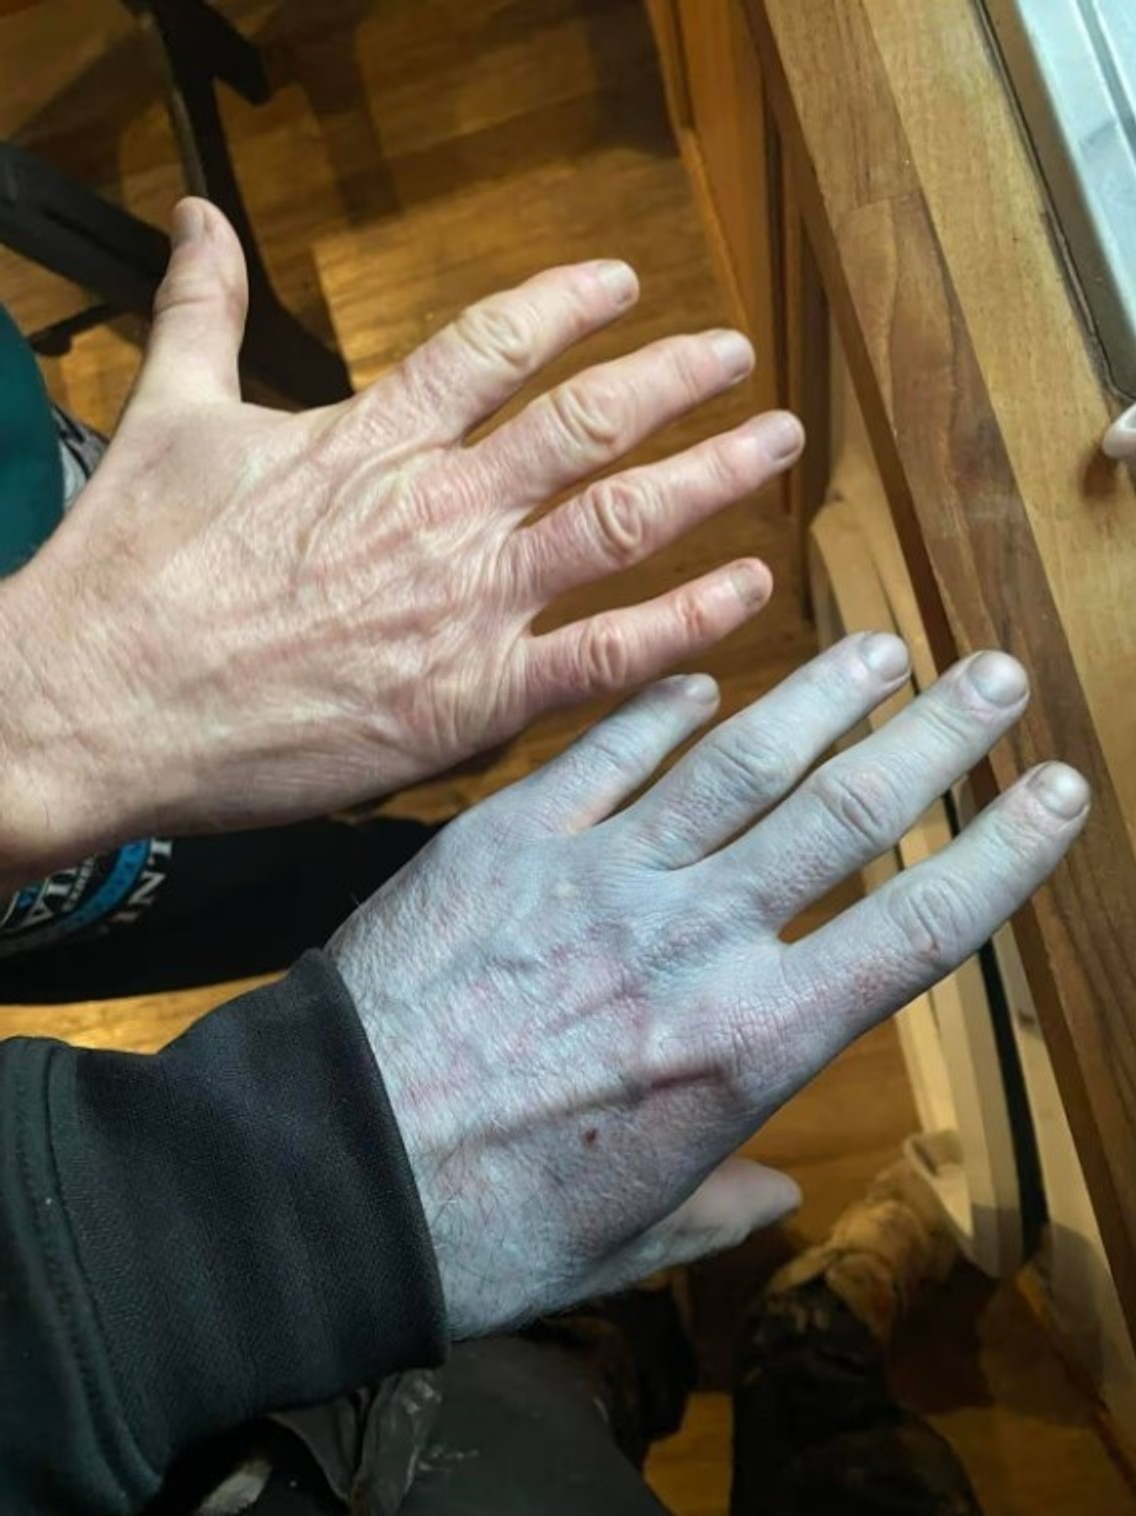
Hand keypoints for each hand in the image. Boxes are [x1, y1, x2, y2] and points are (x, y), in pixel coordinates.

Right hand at [0, 197, 801, 871]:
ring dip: (711, 477)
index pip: (496, 342)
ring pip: (620, 522)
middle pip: (588, 420)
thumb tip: (198, 216)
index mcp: (369, 436)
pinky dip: (685, 625)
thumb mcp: (165, 417)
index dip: (570, 303)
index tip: (624, 284)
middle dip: (674, 380)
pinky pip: (604, 656)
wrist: (98, 704)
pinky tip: (748, 595)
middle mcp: (437, 508)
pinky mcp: (468, 702)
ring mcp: (463, 605)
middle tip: (735, 356)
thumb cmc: (126, 572)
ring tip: (775, 444)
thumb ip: (202, 311)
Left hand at [330, 634, 1088, 1336]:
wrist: (325, 1172)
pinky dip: (658, 710)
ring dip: (821, 697)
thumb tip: (779, 1194)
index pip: (917, 930)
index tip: (1057, 793)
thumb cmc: (481, 1228)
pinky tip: (700, 676)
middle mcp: (695, 941)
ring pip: (739, 762)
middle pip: (845, 815)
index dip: (1003, 854)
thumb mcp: (622, 1244)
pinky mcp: (506, 839)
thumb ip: (716, 1207)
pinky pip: (603, 753)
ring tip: (882, 645)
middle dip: (935, 739)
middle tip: (993, 675)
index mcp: (747, 1045)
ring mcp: (599, 876)